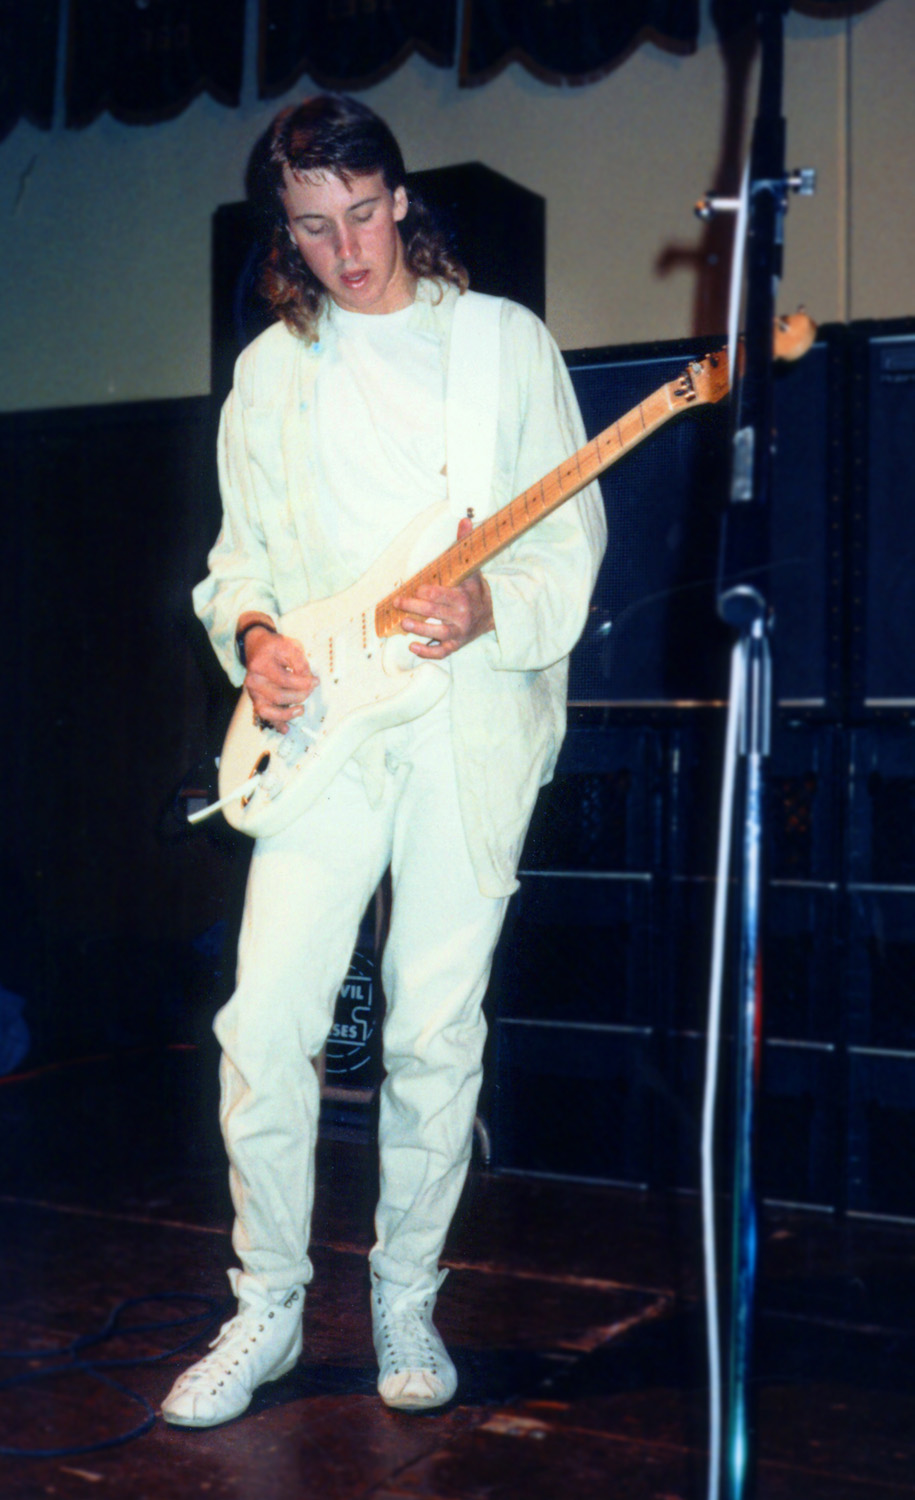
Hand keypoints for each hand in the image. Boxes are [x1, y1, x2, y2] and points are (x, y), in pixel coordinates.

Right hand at [242, 622, 317, 731]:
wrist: (257, 647)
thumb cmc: (274, 647)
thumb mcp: (290, 646)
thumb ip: (300, 662)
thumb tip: (308, 680)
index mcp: (260, 665)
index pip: (285, 680)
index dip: (303, 683)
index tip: (314, 681)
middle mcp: (254, 680)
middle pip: (278, 696)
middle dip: (299, 695)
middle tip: (310, 690)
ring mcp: (253, 692)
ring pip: (268, 711)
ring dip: (287, 714)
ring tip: (301, 710)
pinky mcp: (257, 699)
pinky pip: (265, 716)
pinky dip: (276, 723)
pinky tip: (286, 728)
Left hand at [394, 518, 493, 659]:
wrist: (493, 614)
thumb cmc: (475, 589)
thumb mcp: (471, 568)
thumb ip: (464, 544)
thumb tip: (464, 519)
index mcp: (464, 596)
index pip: (444, 594)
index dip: (429, 592)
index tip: (416, 588)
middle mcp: (462, 616)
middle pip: (437, 612)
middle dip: (415, 608)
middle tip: (398, 603)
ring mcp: (459, 632)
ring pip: (438, 633)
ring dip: (420, 630)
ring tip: (404, 624)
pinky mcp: (456, 645)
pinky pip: (442, 652)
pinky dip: (428, 652)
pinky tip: (413, 647)